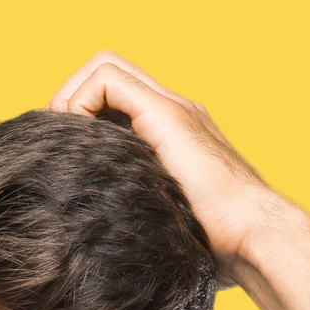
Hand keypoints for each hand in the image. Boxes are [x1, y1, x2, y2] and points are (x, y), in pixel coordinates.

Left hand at [47, 52, 287, 286]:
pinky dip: (80, 101)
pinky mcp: (168, 115)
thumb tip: (96, 235)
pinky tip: (79, 140)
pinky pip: (109, 80)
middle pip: (107, 71)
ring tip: (63, 140)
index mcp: (170, 131)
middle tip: (56, 141)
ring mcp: (173, 108)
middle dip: (69, 98)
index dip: (80, 112)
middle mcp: (173, 110)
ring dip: (70, 97)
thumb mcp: (160, 218)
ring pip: (106, 66)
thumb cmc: (212, 244)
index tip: (64, 151)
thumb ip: (135, 207)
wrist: (252, 236)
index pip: (115, 95)